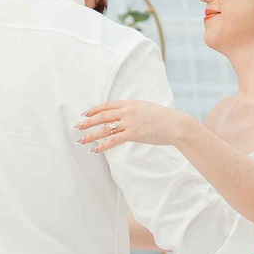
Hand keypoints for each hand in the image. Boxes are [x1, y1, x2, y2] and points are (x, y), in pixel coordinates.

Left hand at [76, 99, 191, 153]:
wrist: (176, 125)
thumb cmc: (165, 119)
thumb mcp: (147, 109)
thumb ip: (135, 111)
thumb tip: (126, 117)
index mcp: (131, 103)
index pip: (108, 105)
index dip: (95, 109)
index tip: (86, 113)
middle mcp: (128, 111)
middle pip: (103, 115)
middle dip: (88, 121)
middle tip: (77, 126)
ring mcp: (130, 122)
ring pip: (105, 128)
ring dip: (91, 135)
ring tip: (80, 140)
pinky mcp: (133, 133)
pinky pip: (113, 140)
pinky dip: (102, 145)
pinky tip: (95, 150)